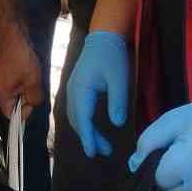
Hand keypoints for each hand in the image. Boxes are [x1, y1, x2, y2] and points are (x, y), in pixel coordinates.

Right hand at [0, 30, 44, 118]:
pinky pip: (15, 86)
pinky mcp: (4, 76)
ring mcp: (1, 82)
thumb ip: (34, 97)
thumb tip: (34, 104)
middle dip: (26, 99)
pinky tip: (28, 74)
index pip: (10, 115)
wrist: (13, 39)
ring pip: (16, 95)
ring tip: (31, 79)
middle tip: (33, 88)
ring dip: (25, 90)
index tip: (31, 102)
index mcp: (2, 95)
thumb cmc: (21, 58)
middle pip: (13, 105)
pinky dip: (23, 83)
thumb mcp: (33, 81)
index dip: (23, 112)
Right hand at [65, 30, 128, 157]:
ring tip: (101, 145)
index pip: (83, 118)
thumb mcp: (119, 78)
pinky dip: (83, 123)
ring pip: (75, 117)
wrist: (103, 38)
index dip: (88, 137)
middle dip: (89, 138)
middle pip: (77, 120)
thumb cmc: (112, 56)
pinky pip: (76, 111)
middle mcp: (72, 92)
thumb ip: (118, 100)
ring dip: (86, 132)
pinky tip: (92, 129)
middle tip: (104, 152)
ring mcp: (72, 90)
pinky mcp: (76, 89)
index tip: (93, 152)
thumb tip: (117, 124)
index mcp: (81, 89)